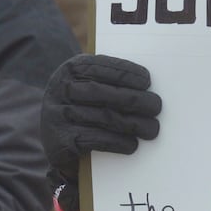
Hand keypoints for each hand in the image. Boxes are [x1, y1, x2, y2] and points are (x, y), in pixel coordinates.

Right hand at [40, 55, 161, 210]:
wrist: (54, 139)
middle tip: (156, 106)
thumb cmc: (83, 106)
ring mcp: (57, 115)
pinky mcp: (59, 140)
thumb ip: (110, 81)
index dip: (124, 73)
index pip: (98, 66)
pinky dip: (116, 142)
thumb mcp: (88, 85)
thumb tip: (145, 87)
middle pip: (101, 92)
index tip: (147, 81)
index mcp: (69, 70)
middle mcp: (60, 89)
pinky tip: (132, 144)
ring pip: (101, 117)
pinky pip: (93, 140)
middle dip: (133, 99)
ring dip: (131, 124)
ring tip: (151, 129)